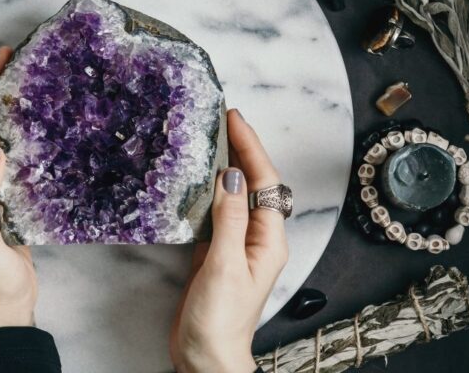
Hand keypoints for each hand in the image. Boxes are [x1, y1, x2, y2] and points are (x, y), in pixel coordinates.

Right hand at [170, 109, 288, 372]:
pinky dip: (211, 188)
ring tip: (214, 137)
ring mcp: (238, 243)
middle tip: (224, 119)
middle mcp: (258, 237)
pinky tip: (200, 177)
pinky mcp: (218, 250)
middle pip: (254, 182)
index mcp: (269, 239)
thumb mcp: (226, 265)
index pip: (264, 181)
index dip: (251, 147)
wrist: (206, 355)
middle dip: (243, 149)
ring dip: (228, 164)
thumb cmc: (220, 319)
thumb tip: (232, 176)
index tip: (234, 120)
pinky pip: (219, 209)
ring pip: (236, 193)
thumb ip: (230, 219)